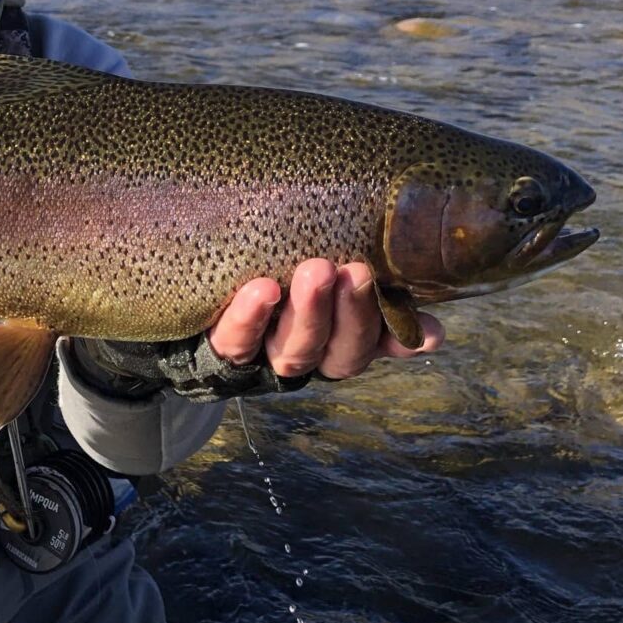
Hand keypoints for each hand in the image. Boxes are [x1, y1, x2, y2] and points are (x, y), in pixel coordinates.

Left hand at [208, 258, 443, 381]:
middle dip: (352, 312)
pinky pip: (236, 340)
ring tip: (317, 270)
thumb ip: (370, 290)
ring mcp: (261, 353)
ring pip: (293, 349)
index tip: (425, 329)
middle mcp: (302, 353)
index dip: (397, 339)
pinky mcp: (220, 343)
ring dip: (309, 313)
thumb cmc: (271, 270)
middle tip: (357, 270)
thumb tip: (434, 330)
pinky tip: (263, 289)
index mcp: (332, 340)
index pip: (371, 345)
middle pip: (335, 351)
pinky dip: (250, 317)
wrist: (189, 292)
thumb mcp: (323, 277)